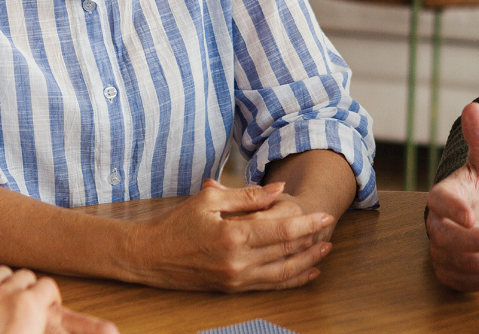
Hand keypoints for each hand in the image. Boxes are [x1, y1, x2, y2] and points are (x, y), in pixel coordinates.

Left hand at [0, 265, 117, 333]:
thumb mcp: (38, 331)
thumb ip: (71, 328)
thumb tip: (112, 333)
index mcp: (30, 307)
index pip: (49, 287)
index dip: (48, 301)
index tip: (45, 310)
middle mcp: (5, 292)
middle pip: (25, 276)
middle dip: (26, 291)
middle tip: (23, 309)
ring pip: (0, 271)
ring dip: (3, 284)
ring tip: (2, 302)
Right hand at [123, 180, 334, 291]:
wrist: (148, 257)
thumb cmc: (176, 224)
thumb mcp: (209, 199)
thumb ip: (246, 196)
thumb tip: (278, 190)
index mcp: (233, 236)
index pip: (282, 230)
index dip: (307, 224)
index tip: (325, 216)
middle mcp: (238, 262)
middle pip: (287, 252)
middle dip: (312, 241)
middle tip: (330, 228)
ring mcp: (235, 279)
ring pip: (283, 273)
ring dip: (308, 262)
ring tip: (325, 250)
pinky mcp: (232, 288)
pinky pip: (270, 286)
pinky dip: (292, 280)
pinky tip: (306, 273)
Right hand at [426, 102, 478, 290]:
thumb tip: (473, 107)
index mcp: (442, 194)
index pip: (438, 202)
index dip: (452, 211)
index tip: (473, 217)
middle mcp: (435, 224)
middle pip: (448, 241)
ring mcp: (439, 250)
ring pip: (458, 265)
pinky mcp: (448, 271)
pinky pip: (463, 283)